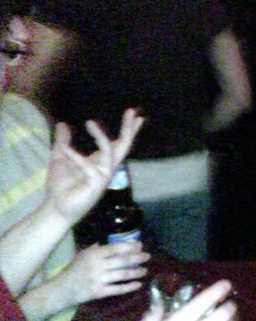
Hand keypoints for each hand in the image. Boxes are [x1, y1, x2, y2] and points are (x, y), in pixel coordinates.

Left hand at [44, 108, 143, 226]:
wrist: (55, 207)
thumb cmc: (60, 185)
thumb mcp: (59, 157)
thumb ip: (63, 141)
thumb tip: (62, 124)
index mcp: (100, 161)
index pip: (118, 143)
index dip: (128, 130)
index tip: (136, 115)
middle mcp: (106, 167)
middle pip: (123, 146)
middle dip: (129, 129)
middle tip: (133, 112)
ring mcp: (103, 176)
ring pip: (109, 153)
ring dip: (100, 137)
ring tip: (90, 122)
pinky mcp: (96, 185)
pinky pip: (89, 167)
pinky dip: (75, 156)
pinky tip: (64, 150)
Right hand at [54, 242, 149, 307]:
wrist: (61, 290)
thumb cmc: (73, 270)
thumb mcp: (83, 254)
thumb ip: (97, 248)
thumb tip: (113, 242)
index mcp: (94, 254)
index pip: (116, 248)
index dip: (130, 246)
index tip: (140, 245)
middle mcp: (98, 266)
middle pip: (122, 261)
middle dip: (137, 258)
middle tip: (148, 256)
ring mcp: (99, 280)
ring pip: (122, 275)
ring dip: (136, 272)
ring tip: (145, 270)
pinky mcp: (99, 292)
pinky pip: (118, 289)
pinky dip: (129, 287)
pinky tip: (138, 284)